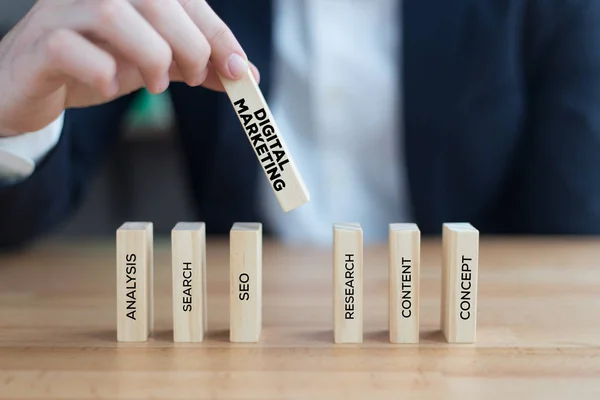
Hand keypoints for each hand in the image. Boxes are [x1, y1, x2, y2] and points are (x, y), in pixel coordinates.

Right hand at [0, 0, 259, 135]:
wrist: (33, 84)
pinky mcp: (37, 45)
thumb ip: (196, 65)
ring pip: (112, 13)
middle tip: (193, 77)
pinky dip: (100, 71)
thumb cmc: (96, 63)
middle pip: (154, 0)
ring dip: (150, 55)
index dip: (216, 32)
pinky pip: (69, 47)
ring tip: (156, 84)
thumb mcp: (154, 62)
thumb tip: (244, 74)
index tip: (238, 69)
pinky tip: (111, 86)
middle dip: (189, 44)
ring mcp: (59, 13)